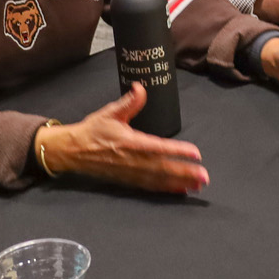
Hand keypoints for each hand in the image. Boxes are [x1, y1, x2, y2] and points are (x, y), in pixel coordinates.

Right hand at [37, 83, 207, 192]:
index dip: (177, 151)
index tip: (195, 153)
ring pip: (159, 179)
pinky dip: (167, 189)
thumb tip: (140, 87)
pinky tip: (181, 191)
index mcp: (130, 142)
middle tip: (204, 176)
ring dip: (180, 183)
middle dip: (184, 172)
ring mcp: (131, 173)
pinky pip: (151, 187)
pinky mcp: (128, 181)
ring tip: (198, 185)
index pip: (158, 147)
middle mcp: (132, 160)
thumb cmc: (93, 130)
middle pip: (163, 168)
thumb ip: (129, 102)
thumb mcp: (110, 113)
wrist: (73, 151)